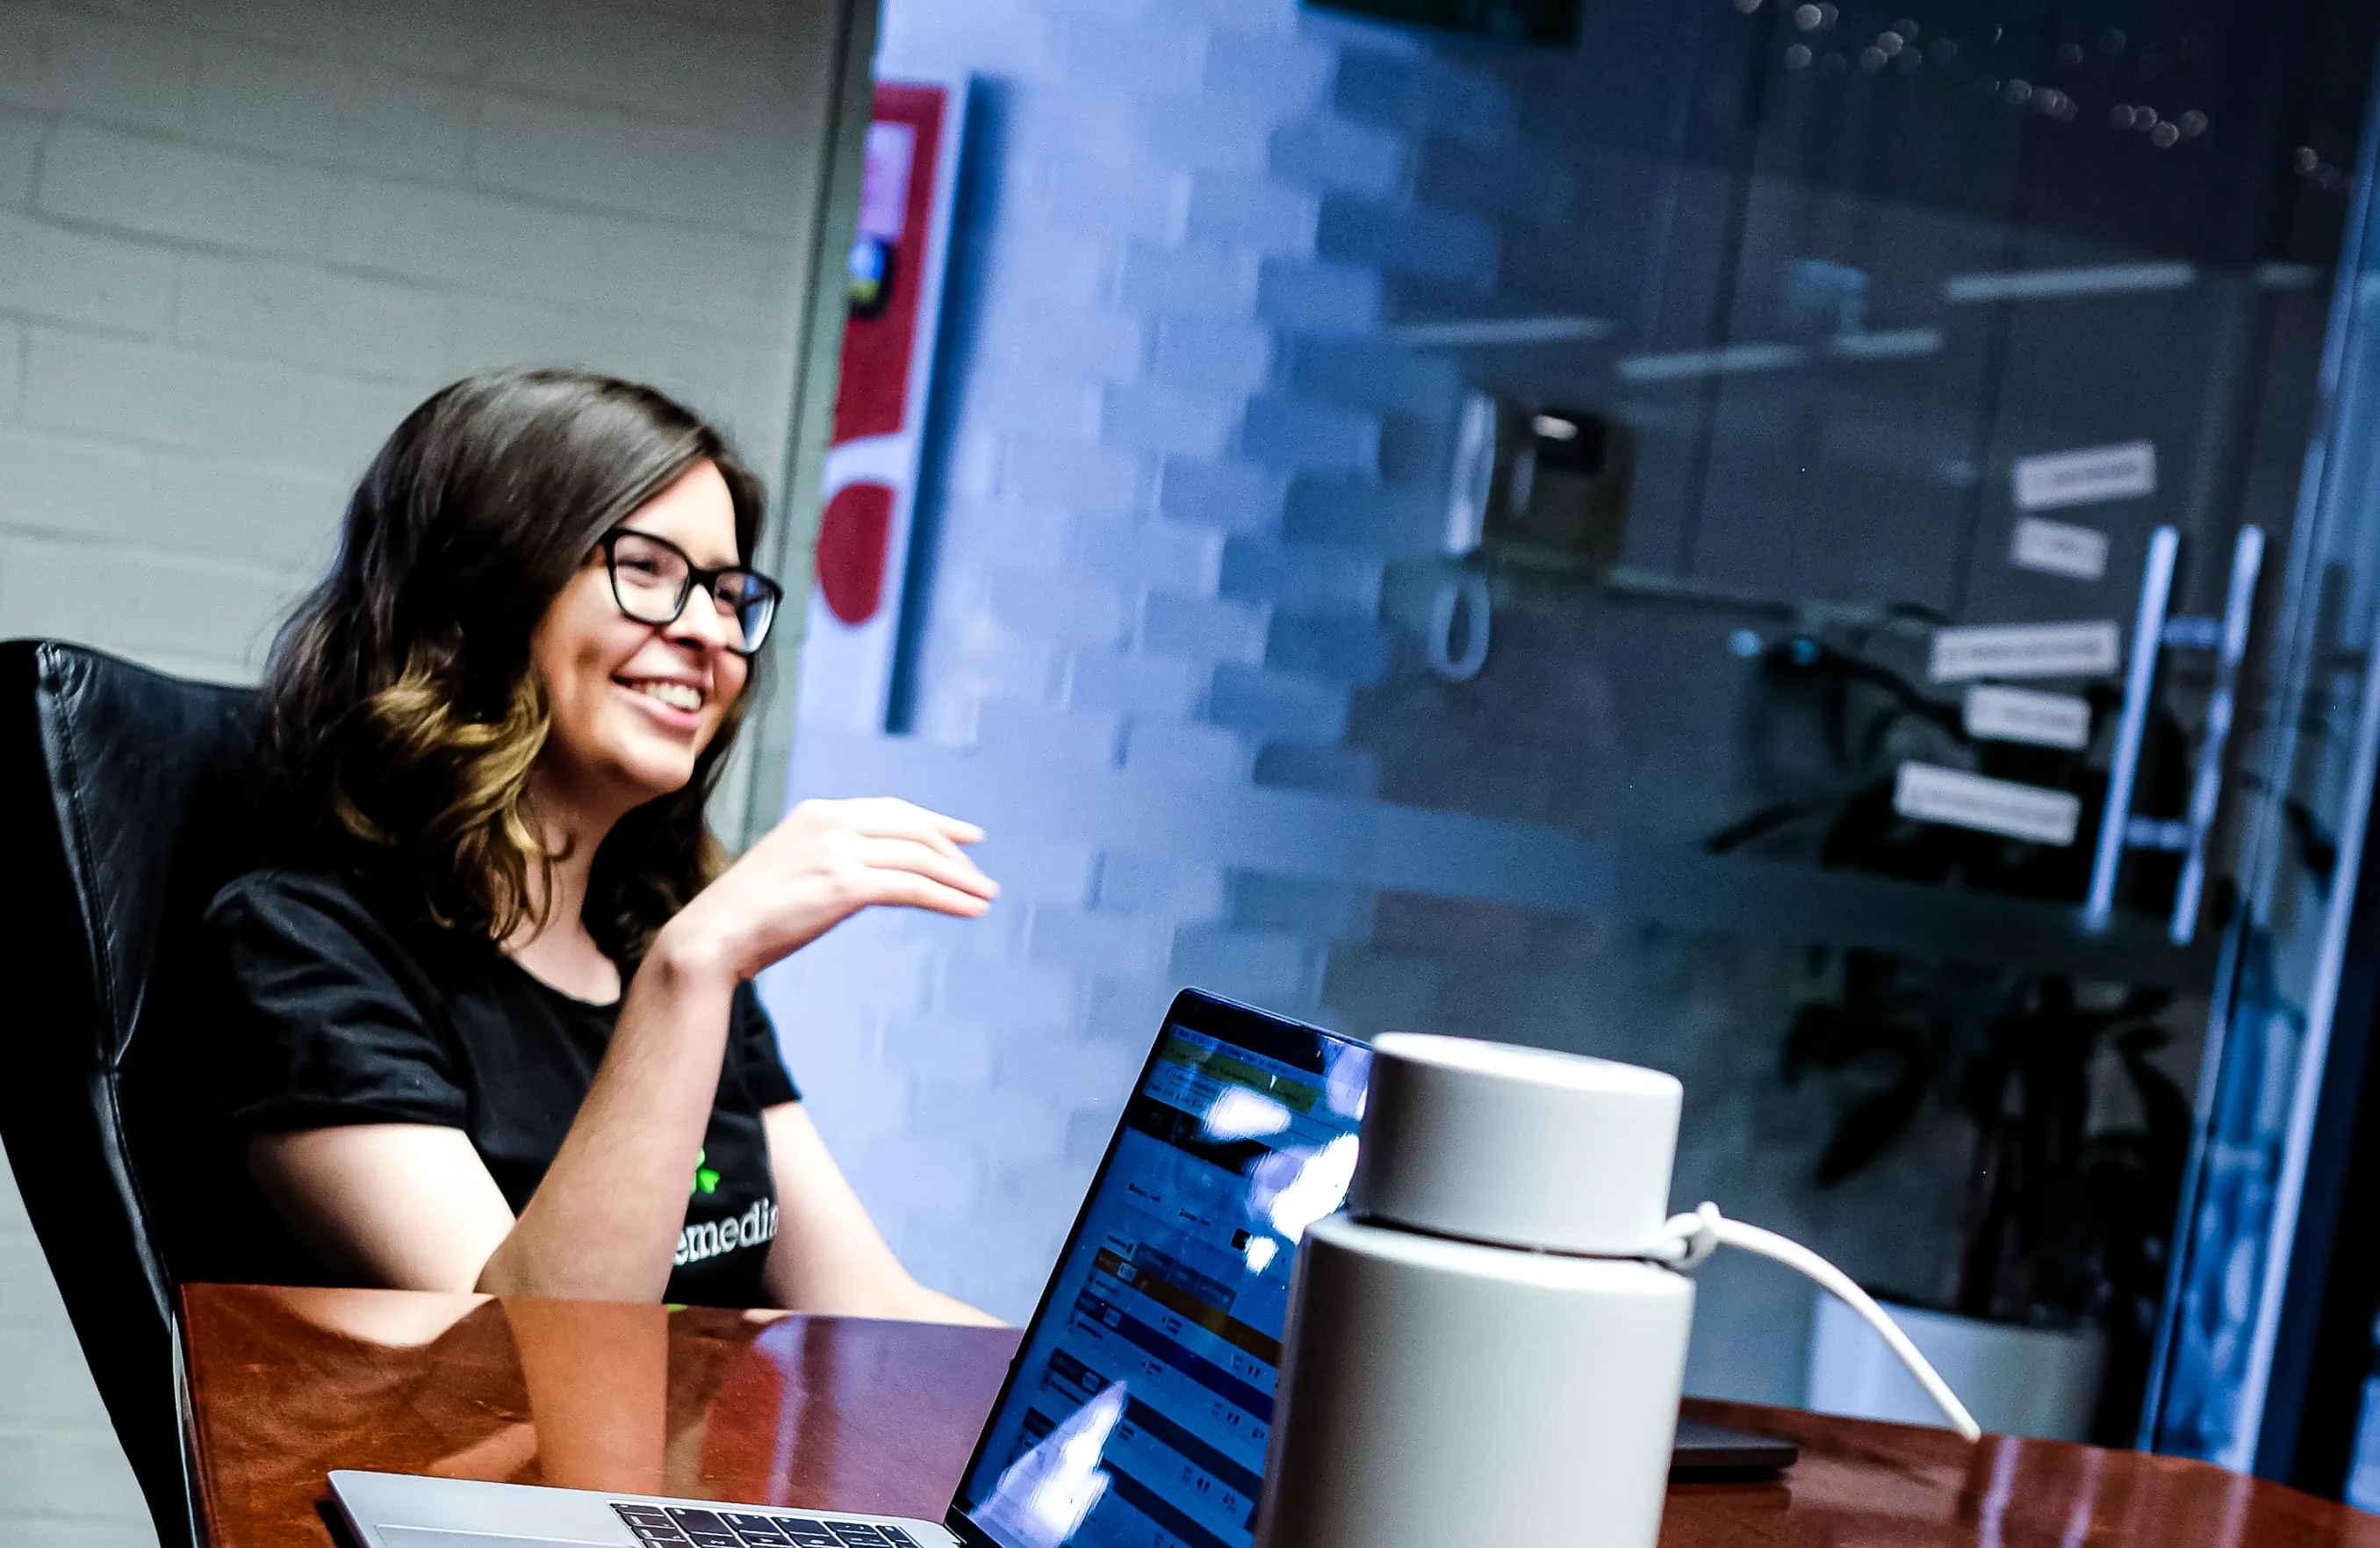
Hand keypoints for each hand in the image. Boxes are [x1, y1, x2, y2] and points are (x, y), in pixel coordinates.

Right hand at [664, 798, 996, 979]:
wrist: (713, 935)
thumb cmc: (750, 914)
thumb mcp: (795, 869)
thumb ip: (833, 861)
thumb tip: (871, 877)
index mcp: (819, 813)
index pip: (893, 810)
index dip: (937, 822)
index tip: (968, 836)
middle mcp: (831, 822)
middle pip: (914, 829)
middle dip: (955, 852)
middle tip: (982, 878)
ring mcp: (838, 851)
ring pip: (920, 858)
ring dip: (960, 879)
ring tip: (986, 898)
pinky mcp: (844, 885)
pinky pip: (913, 887)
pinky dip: (948, 898)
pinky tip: (969, 911)